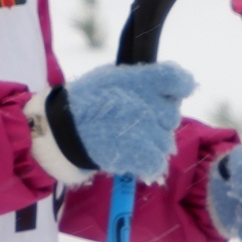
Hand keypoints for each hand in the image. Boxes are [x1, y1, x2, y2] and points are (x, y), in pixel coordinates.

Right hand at [42, 61, 194, 183]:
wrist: (62, 132)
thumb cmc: (85, 103)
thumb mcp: (111, 78)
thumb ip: (140, 81)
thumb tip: (166, 90)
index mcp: (141, 81)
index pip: (179, 80)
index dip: (178, 88)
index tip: (169, 94)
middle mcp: (149, 103)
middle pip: (172, 115)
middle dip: (158, 121)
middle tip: (134, 123)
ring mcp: (147, 130)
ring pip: (166, 141)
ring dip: (150, 144)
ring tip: (127, 141)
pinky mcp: (143, 155)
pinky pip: (158, 162)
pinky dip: (146, 163)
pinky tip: (129, 155)